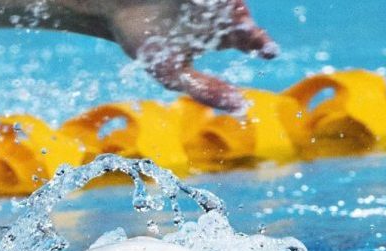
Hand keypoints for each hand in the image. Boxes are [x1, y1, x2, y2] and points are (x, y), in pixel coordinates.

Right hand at [107, 0, 277, 110]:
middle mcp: (218, 11)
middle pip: (243, 16)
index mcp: (217, 35)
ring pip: (228, 1)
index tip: (269, 52)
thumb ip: (204, 90)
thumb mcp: (172, 74)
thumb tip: (240, 106)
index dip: (261, 44)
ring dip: (231, 6)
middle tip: (248, 32)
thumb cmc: (145, 43)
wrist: (116, 11)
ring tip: (232, 17)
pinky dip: (207, 0)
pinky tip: (200, 3)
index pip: (248, 40)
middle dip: (249, 24)